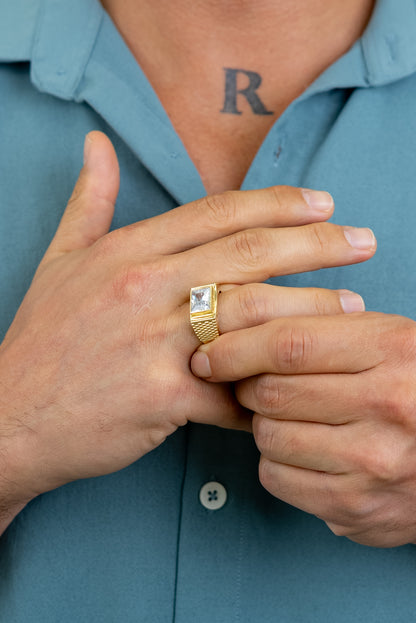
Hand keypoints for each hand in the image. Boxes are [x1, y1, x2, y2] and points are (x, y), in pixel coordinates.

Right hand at [0, 131, 374, 503]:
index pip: (218, 213)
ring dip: (310, 312)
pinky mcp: (161, 396)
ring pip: (253, 317)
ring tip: (351, 308)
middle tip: (363, 241)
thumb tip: (96, 145)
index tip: (321, 203)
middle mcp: (143, 287)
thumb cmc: (42, 340)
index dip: (277, 203)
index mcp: (127, 252)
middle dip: (317, 243)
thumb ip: (88, 202)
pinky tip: (298, 388)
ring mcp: (153, 341)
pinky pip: (232, 393)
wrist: (11, 414)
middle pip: (249, 254)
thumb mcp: (59, 261)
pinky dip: (267, 394)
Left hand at [190, 310, 415, 546]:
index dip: (235, 346)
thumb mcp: (387, 339)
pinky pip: (276, 478)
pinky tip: (300, 450)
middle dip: (245, 386)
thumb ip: (323, 326)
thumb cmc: (412, 386)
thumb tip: (239, 323)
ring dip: (262, 423)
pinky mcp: (357, 507)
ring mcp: (373, 462)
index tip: (210, 353)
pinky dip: (274, 461)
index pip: (288, 342)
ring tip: (288, 415)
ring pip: (268, 436)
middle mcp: (387, 405)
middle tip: (252, 382)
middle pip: (270, 392)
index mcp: (392, 350)